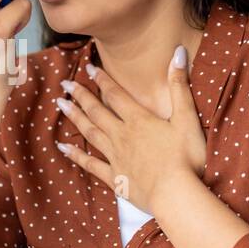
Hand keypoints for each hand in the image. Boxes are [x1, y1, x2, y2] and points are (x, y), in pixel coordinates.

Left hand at [55, 45, 206, 212]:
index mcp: (139, 120)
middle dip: (80, 95)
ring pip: (90, 133)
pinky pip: (90, 164)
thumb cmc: (186, 158)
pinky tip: (63, 147)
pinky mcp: (115, 178)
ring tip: (61, 105)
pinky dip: (76, 155)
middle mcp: (122, 135)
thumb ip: (179, 86)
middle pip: (96, 111)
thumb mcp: (187, 118)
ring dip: (75, 118)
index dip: (102, 80)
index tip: (87, 69)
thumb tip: (178, 52)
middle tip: (65, 84)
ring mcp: (116, 157)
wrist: (176, 194)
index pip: (115, 95)